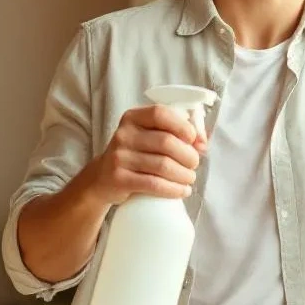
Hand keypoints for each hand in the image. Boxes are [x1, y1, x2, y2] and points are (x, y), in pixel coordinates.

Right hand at [81, 105, 207, 204]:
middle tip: (193, 164)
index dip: (183, 127)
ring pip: (163, 165)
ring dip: (184, 175)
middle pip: (166, 142)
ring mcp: (119, 157)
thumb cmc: (136, 154)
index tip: (194, 141)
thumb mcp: (148, 136)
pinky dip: (174, 189)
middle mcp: (123, 134)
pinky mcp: (119, 179)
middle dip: (188, 155)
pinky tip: (183, 191)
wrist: (102, 178)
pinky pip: (153, 184)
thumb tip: (203, 142)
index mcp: (133, 118)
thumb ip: (176, 131)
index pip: (161, 113)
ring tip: (190, 178)